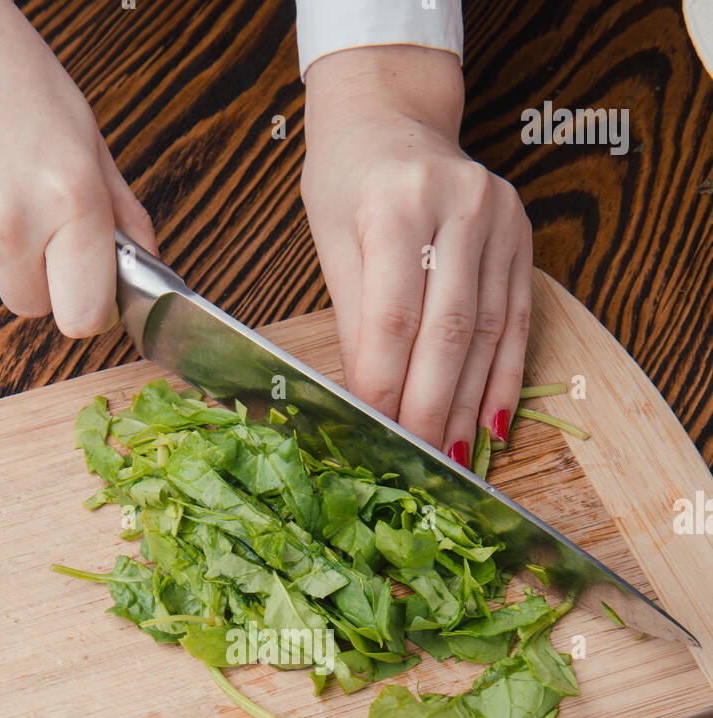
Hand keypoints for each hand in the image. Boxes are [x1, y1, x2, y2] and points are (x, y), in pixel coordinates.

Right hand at [0, 0, 156, 334]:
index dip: (84, 307)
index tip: (81, 290)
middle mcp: (15, 218)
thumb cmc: (6, 69)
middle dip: (35, 275)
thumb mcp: (84, 134)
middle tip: (28, 216)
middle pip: (33, 307)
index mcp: (71, 197)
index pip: (85, 317)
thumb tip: (147, 263)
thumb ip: (119, 209)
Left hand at [301, 46, 532, 463]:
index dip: (386, 384)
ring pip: (487, 331)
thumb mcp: (333, 244)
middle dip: (431, 405)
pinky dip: (504, 378)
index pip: (394, 316)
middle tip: (418, 460)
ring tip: (452, 455)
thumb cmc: (349, 183)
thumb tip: (370, 404)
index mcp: (397, 203)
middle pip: (448, 329)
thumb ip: (357, 323)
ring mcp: (499, 218)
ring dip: (469, 402)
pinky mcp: (522, 235)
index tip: (377, 433)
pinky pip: (516, 320)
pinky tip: (492, 422)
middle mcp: (458, 205)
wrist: (390, 118)